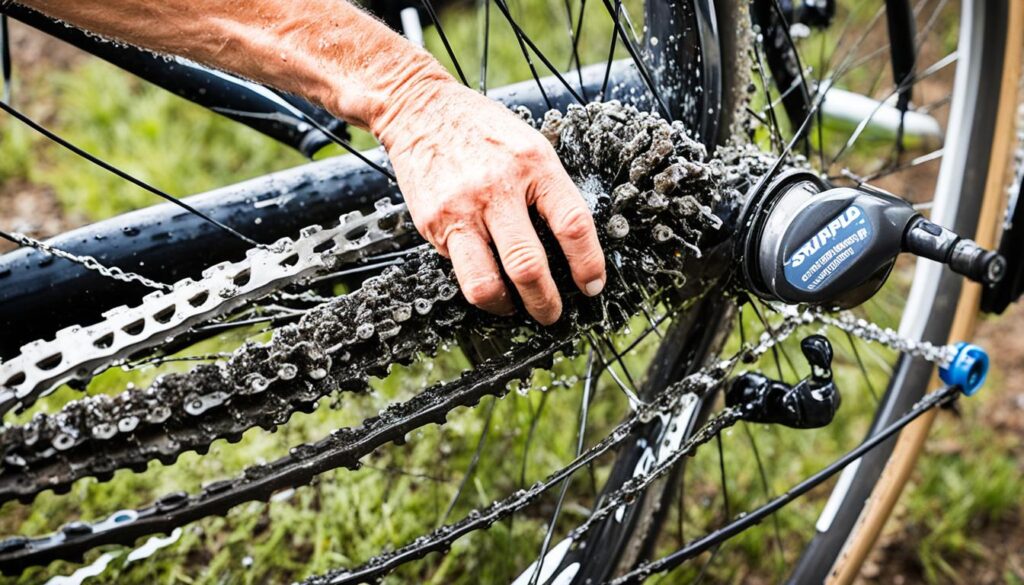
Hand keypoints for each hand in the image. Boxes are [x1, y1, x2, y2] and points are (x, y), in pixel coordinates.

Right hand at [372, 76, 605, 324]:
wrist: (419, 109)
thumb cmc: (482, 130)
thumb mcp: (530, 146)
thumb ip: (550, 192)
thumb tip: (572, 247)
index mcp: (533, 165)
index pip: (572, 225)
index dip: (587, 264)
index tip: (592, 285)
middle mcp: (496, 189)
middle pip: (528, 266)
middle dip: (546, 303)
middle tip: (552, 313)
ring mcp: (460, 209)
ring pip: (485, 284)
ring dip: (506, 308)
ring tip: (515, 308)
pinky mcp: (432, 225)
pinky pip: (460, 270)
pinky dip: (478, 282)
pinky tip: (487, 276)